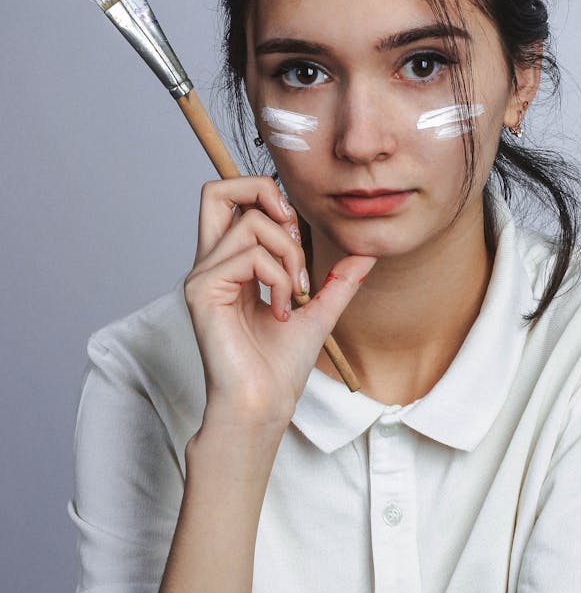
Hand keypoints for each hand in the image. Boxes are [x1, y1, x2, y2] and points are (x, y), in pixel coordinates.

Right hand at [184, 176, 375, 425]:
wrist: (264, 404)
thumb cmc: (280, 367)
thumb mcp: (319, 312)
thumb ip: (338, 280)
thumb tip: (365, 253)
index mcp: (232, 263)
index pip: (233, 198)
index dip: (267, 195)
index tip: (297, 231)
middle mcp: (212, 263)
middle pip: (219, 188)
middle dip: (266, 195)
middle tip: (294, 234)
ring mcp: (203, 275)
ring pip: (251, 223)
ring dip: (289, 255)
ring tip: (295, 295)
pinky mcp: (202, 290)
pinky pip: (249, 256)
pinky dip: (278, 279)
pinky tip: (282, 312)